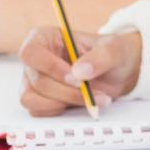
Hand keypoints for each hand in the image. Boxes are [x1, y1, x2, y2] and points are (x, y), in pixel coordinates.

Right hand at [18, 27, 141, 115]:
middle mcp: (35, 60)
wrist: (117, 73)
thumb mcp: (113, 50)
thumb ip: (99, 57)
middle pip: (37, 81)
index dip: (51, 68)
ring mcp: (33, 81)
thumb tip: (79, 71)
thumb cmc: (112, 54)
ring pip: (34, 99)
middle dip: (66, 91)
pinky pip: (38, 111)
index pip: (31, 53)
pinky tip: (80, 103)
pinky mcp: (38, 99)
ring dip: (63, 103)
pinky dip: (60, 111)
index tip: (77, 79)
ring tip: (90, 99)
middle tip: (92, 93)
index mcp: (44, 37)